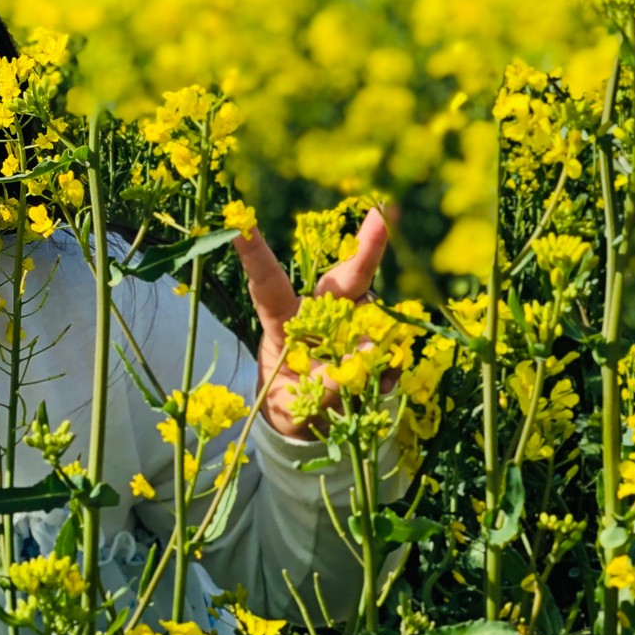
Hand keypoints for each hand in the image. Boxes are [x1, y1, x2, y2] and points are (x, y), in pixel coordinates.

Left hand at [233, 206, 393, 441]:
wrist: (311, 421)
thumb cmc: (287, 403)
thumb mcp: (293, 405)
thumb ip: (321, 386)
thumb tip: (361, 360)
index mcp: (283, 320)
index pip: (267, 284)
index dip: (255, 255)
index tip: (241, 223)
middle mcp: (321, 312)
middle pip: (345, 276)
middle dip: (368, 245)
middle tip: (386, 213)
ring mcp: (353, 324)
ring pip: (376, 319)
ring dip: (379, 346)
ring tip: (368, 383)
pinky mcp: (377, 342)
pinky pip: (393, 349)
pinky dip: (389, 369)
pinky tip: (379, 387)